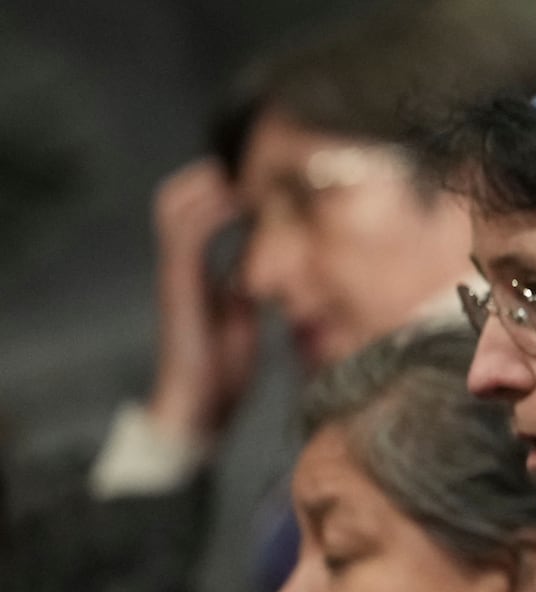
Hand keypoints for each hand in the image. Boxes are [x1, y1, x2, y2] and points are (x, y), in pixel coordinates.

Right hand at [147, 158, 259, 442]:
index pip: (200, 211)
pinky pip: (188, 233)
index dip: (224, 186)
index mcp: (197, 271)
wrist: (197, 408)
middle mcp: (182, 264)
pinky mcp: (178, 283)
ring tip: (247, 172)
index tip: (263, 173)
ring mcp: (176, 272)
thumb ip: (252, 289)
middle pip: (179, 197)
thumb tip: (282, 269)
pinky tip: (242, 201)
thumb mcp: (244, 319)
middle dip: (212, 174)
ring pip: (177, 206)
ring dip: (211, 184)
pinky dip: (213, 212)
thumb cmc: (222, 371)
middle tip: (252, 162)